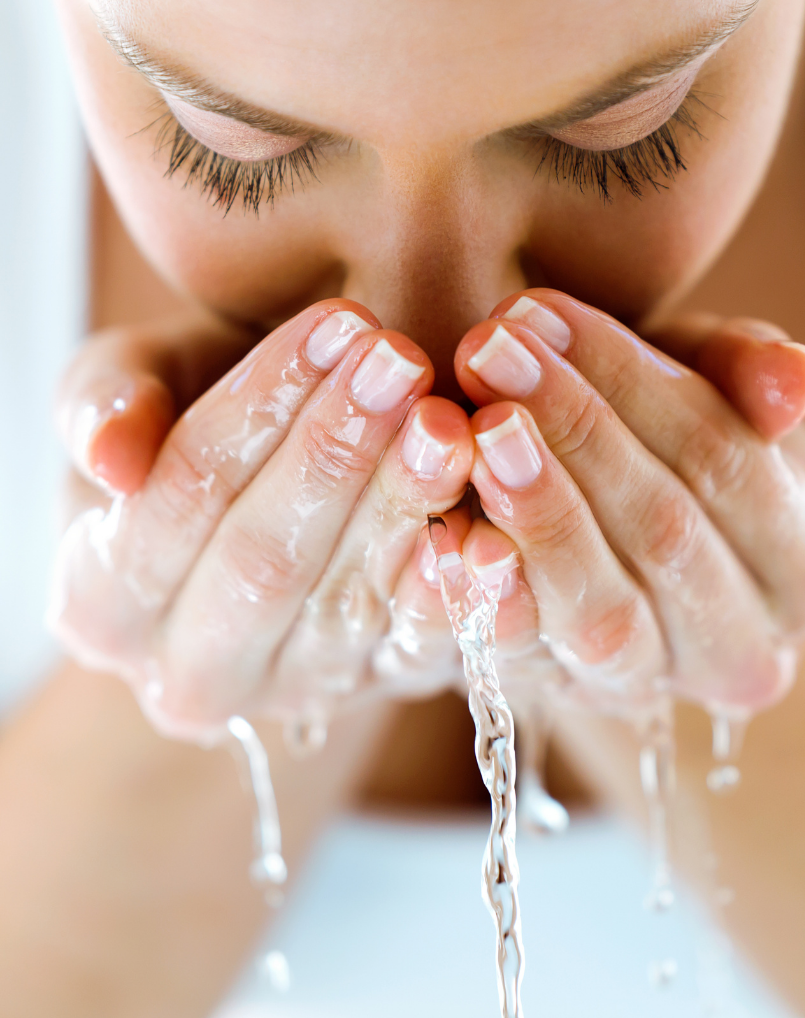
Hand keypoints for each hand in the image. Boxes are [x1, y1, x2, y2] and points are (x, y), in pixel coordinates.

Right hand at [51, 300, 477, 740]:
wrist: (276, 502)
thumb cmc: (198, 422)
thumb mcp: (137, 387)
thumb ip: (104, 402)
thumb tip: (111, 460)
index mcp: (102, 604)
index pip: (182, 496)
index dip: (258, 408)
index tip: (333, 325)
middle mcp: (192, 674)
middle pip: (265, 561)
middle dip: (335, 453)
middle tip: (401, 362)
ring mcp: (295, 691)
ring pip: (349, 603)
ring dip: (405, 506)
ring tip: (450, 422)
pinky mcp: (383, 686)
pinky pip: (424, 650)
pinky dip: (459, 595)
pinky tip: (490, 535)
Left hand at [453, 290, 804, 714]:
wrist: (628, 547)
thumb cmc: (678, 446)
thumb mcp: (717, 391)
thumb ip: (750, 374)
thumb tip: (796, 379)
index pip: (728, 461)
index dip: (633, 383)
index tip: (541, 312)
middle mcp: (749, 651)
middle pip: (665, 534)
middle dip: (573, 431)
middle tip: (489, 350)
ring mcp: (657, 687)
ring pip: (603, 613)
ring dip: (536, 513)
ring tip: (476, 429)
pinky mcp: (571, 700)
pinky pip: (528, 661)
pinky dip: (488, 599)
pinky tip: (448, 534)